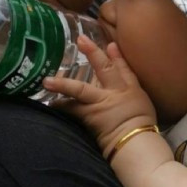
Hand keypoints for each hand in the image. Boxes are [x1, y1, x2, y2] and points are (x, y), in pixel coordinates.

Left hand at [43, 35, 156, 154]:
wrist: (134, 146)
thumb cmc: (139, 122)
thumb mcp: (138, 95)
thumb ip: (125, 72)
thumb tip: (112, 47)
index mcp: (128, 89)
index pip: (122, 67)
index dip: (115, 52)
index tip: (108, 41)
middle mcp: (114, 94)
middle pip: (104, 70)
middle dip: (93, 54)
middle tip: (80, 41)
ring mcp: (100, 107)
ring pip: (81, 91)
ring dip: (63, 85)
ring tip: (46, 81)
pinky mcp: (89, 120)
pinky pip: (73, 110)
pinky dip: (62, 106)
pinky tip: (50, 102)